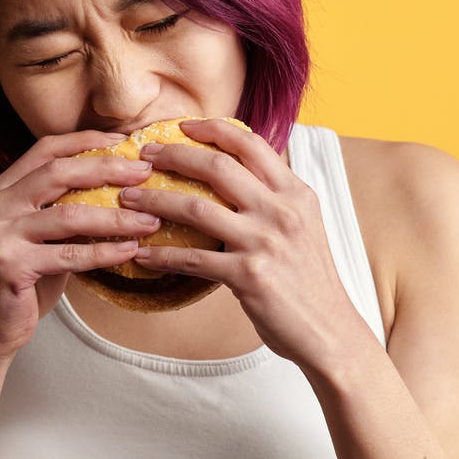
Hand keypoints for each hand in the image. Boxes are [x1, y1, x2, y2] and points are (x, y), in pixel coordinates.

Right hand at [0, 131, 162, 364]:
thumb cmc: (23, 282)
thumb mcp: (40, 237)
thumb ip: (64, 210)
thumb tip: (122, 188)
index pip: (45, 150)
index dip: (86, 142)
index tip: (125, 142)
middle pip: (58, 172)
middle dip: (107, 169)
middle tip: (145, 173)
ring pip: (69, 214)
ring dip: (116, 217)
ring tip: (150, 220)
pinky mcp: (8, 265)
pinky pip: (69, 255)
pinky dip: (105, 252)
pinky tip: (130, 251)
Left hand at [124, 118, 369, 370]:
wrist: (330, 331)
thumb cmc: (311, 281)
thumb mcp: (304, 227)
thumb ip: (274, 199)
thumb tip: (236, 177)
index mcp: (296, 194)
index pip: (252, 144)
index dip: (213, 129)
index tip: (182, 126)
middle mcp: (282, 211)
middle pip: (218, 166)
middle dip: (174, 154)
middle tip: (145, 154)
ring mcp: (264, 242)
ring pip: (196, 208)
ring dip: (154, 200)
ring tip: (127, 199)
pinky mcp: (248, 276)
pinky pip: (191, 259)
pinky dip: (161, 255)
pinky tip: (142, 253)